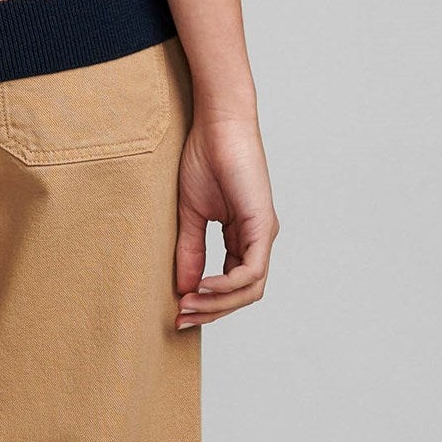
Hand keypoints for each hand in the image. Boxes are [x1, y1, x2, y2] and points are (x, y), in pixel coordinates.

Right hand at [174, 109, 277, 328]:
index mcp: (244, 236)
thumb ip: (191, 251)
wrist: (217, 124)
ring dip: (218, 303)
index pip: (233, 285)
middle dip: (212, 310)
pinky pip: (251, 271)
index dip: (207, 303)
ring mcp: (264, 234)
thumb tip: (185, 289)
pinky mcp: (262, 225)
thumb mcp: (191, 214)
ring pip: (250, 288)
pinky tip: (203, 286)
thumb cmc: (204, 159)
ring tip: (188, 303)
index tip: (178, 312)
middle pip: (243, 294)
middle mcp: (259, 239)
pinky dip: (227, 285)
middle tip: (181, 317)